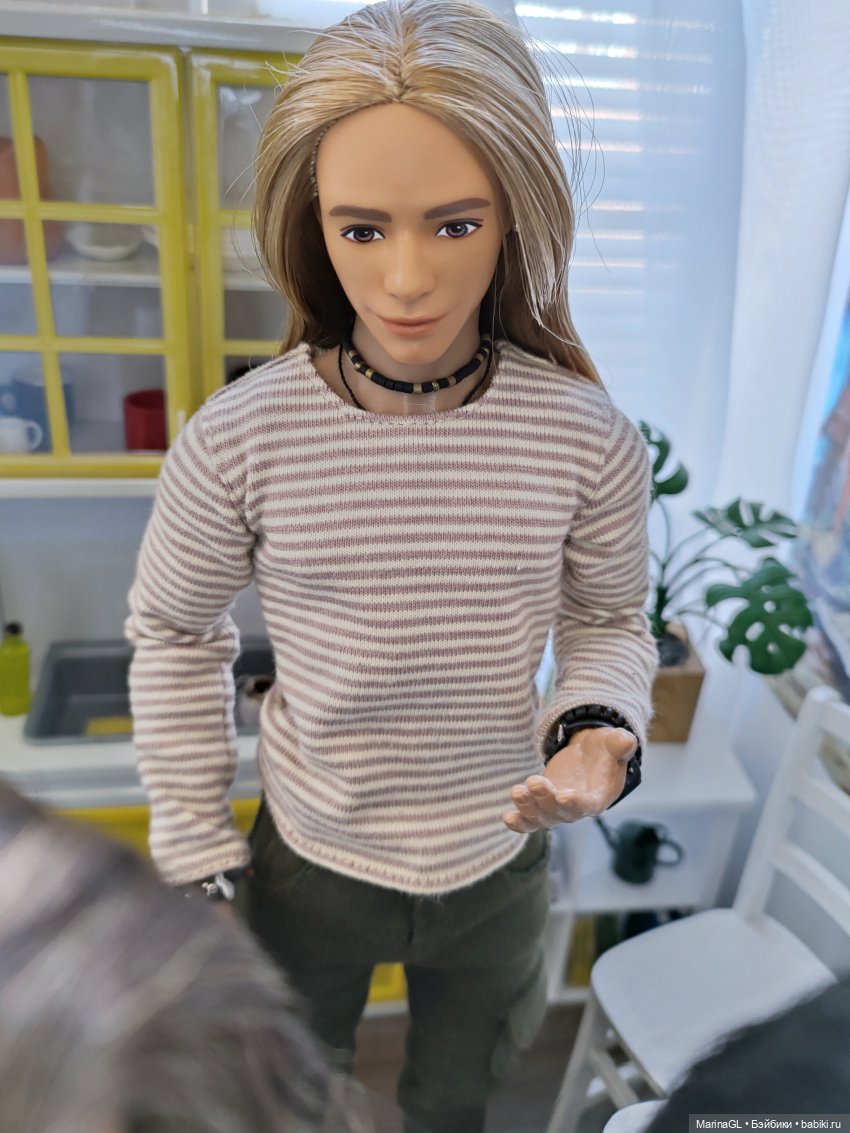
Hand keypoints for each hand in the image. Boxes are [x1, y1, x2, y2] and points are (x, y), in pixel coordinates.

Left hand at [502, 727, 636, 832]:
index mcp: (598, 797)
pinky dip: (519, 822)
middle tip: (533, 781)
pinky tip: (507, 818)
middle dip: (545, 800)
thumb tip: (626, 740)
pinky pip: (530, 819)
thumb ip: (621, 744)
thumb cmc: (605, 750)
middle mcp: (577, 809)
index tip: (563, 796)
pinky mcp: (542, 804)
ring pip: (542, 817)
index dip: (576, 803)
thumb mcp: (615, 743)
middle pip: (560, 813)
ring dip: (528, 808)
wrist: (590, 756)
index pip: (587, 805)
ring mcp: (558, 809)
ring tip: (516, 791)